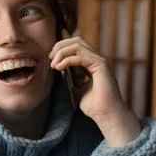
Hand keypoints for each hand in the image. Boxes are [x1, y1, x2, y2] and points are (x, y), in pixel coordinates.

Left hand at [49, 30, 140, 146]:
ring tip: (54, 64)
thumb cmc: (93, 105)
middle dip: (60, 46)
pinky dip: (67, 60)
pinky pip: (81, 57)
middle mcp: (96, 59)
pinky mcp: (101, 65)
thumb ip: (70, 77)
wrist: (105, 114)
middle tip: (50, 57)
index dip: (63, 42)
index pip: (77, 45)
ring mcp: (99, 61)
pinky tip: (59, 67)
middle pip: (77, 40)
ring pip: (78, 45)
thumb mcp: (76, 88)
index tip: (50, 50)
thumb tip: (58, 68)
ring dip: (62, 52)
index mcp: (91, 63)